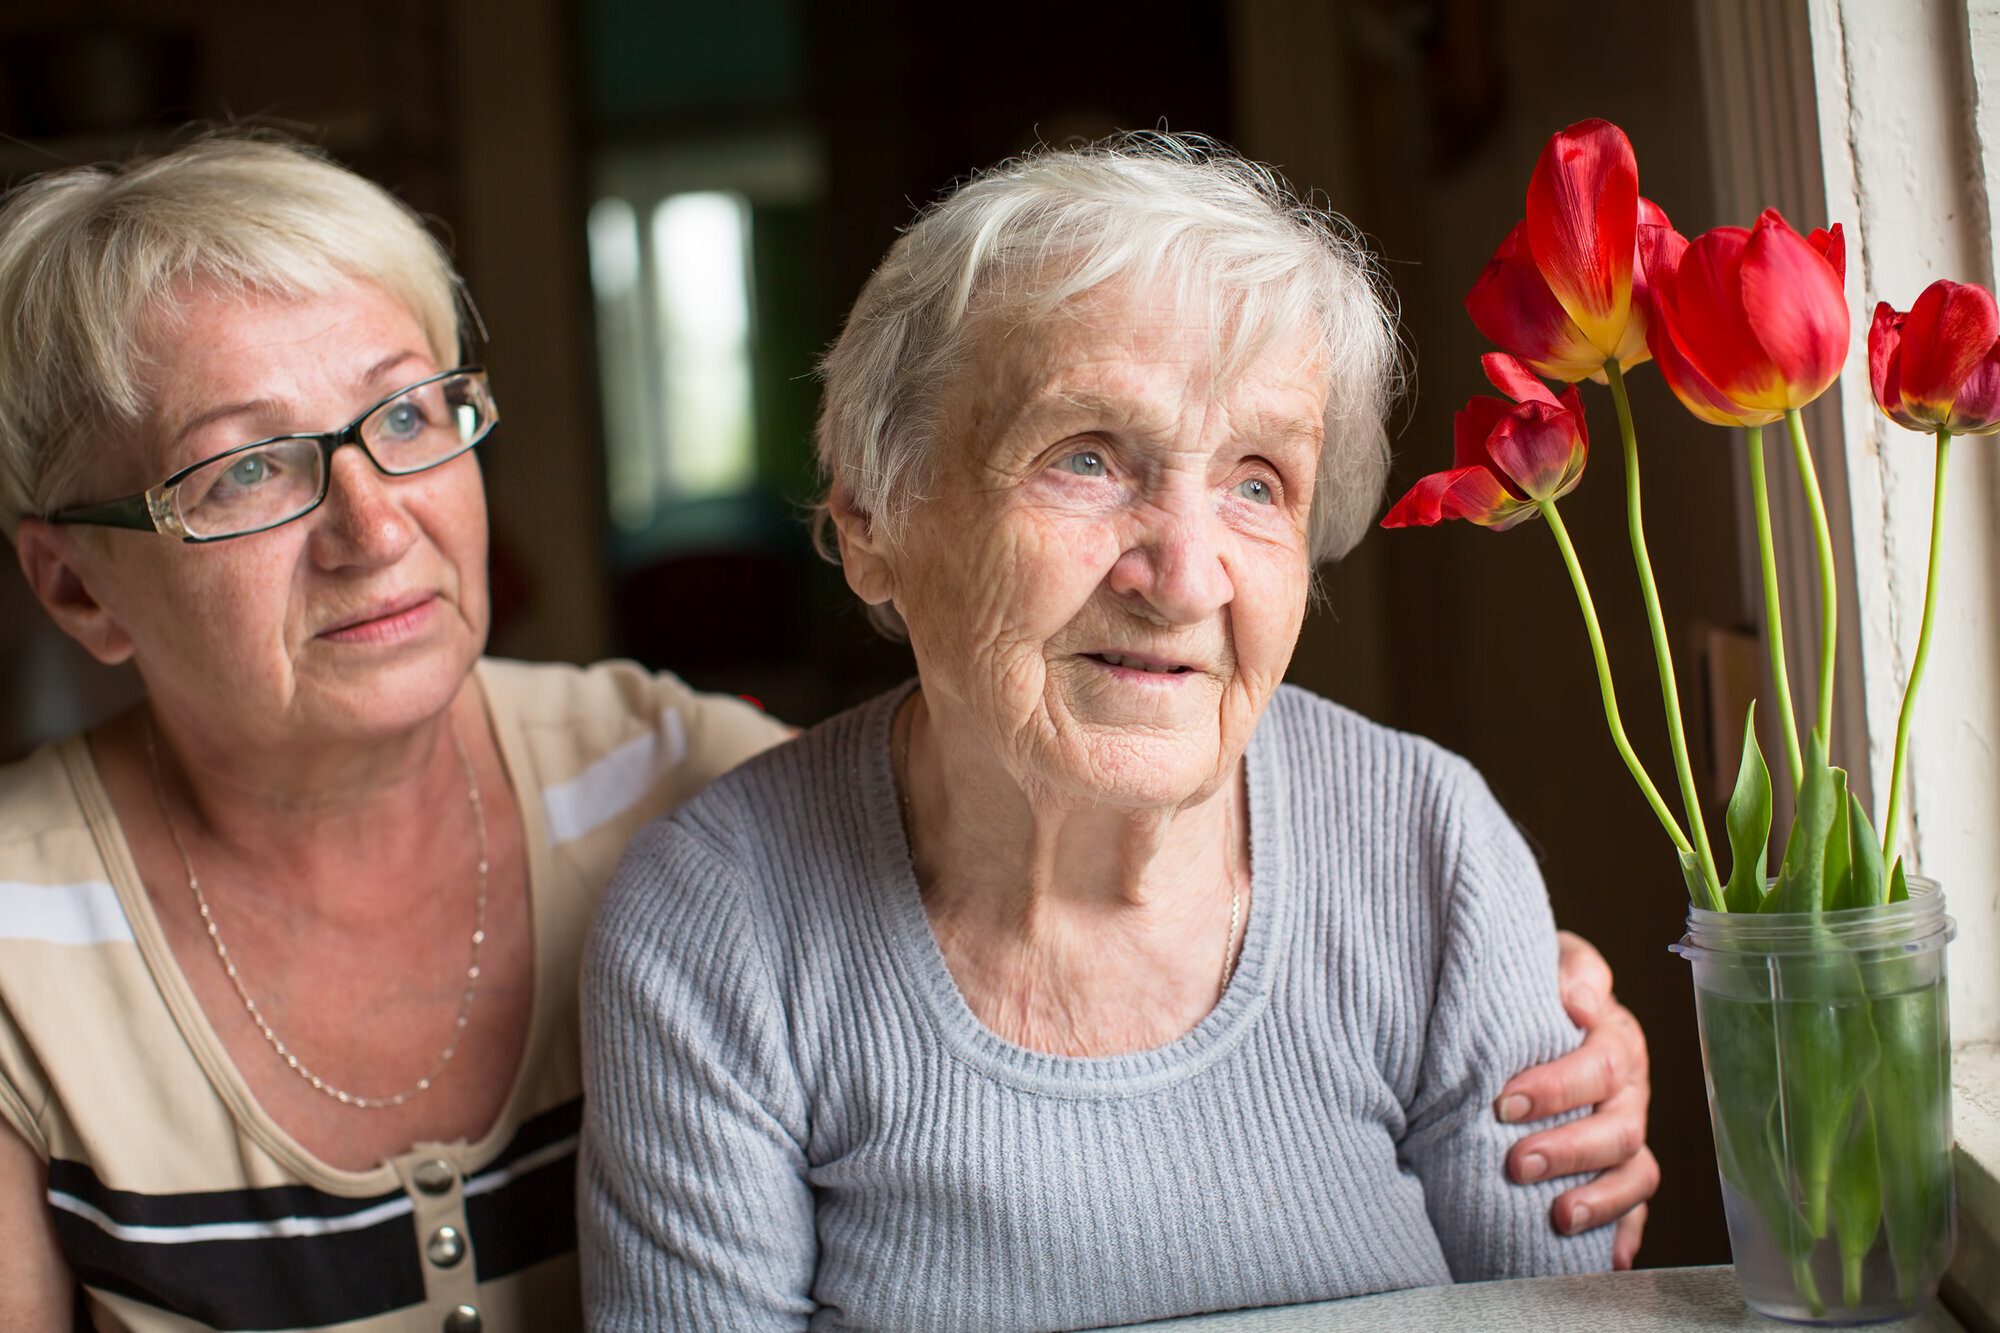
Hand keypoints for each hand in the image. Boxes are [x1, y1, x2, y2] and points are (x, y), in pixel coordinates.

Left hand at [1496, 929, 1657, 1268]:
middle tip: (1515, 1162)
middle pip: (1619, 1128)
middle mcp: (1630, 1091)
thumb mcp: (1550, 957)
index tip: (1506, 1101)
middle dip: (1568, 1150)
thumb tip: (1581, 1002)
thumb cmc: (1534, 983)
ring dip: (1600, 1198)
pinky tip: (1607, 1257)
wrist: (1523, 1006)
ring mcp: (1628, 1134)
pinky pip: (1636, 1208)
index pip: (1602, 1065)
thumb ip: (1572, 969)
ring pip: (1634, 1172)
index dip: (1557, 1087)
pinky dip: (1625, 1233)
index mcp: (1616, 1038)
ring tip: (1558, 1216)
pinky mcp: (1618, 1170)